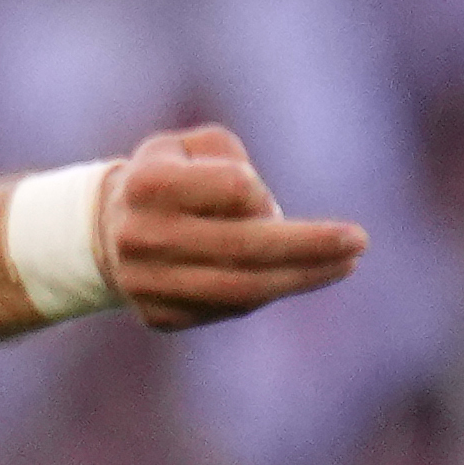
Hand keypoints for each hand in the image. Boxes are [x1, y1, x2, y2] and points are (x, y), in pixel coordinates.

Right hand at [100, 124, 367, 328]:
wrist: (103, 232)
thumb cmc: (166, 179)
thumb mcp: (188, 147)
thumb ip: (230, 159)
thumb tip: (266, 217)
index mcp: (146, 182)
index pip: (233, 188)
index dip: (256, 190)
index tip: (259, 193)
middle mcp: (141, 234)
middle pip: (246, 246)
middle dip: (311, 245)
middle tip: (359, 241)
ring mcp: (147, 281)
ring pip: (245, 288)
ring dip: (304, 276)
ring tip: (344, 265)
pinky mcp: (159, 317)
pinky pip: (231, 310)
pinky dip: (269, 291)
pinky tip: (294, 277)